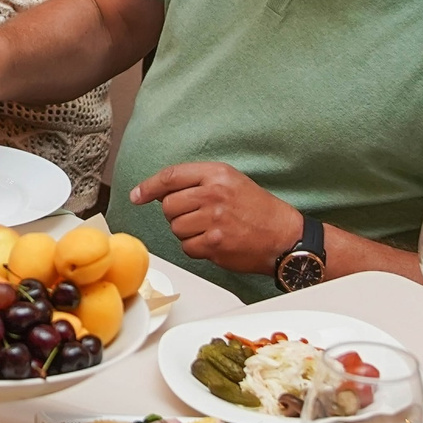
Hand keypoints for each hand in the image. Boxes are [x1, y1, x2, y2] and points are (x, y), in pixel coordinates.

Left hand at [126, 162, 302, 276]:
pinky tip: (215, 242)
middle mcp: (214, 193)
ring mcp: (214, 219)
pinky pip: (187, 247)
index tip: (137, 195)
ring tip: (212, 229)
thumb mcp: (232, 182)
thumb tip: (160, 191)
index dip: (149, 187)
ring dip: (188, 232)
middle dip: (177, 214)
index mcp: (217, 174)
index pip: (171, 176)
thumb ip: (198, 182)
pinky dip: (196, 248)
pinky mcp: (215, 243)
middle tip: (199, 217)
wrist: (285, 237)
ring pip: (176, 228)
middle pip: (168, 206)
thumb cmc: (259, 210)